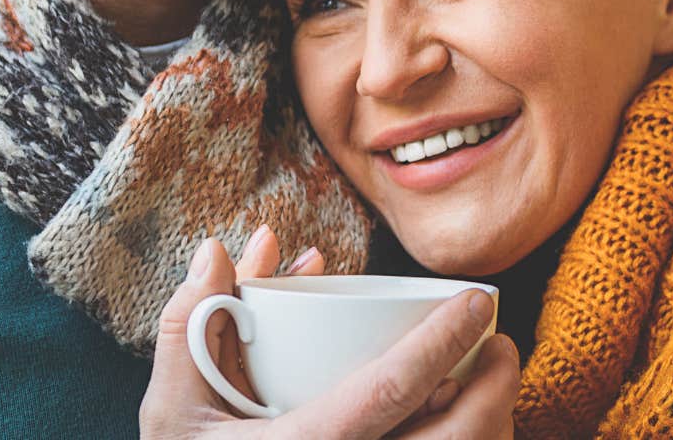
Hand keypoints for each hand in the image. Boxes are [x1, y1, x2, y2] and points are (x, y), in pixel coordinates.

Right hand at [139, 225, 519, 439]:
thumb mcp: (172, 415)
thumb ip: (190, 327)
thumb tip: (218, 251)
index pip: (393, 390)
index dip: (443, 339)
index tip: (476, 300)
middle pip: (459, 438)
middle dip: (499, 386)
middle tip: (500, 341)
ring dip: (494, 423)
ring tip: (489, 382)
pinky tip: (463, 429)